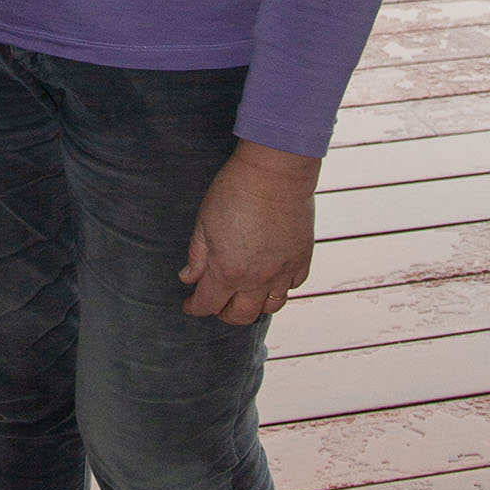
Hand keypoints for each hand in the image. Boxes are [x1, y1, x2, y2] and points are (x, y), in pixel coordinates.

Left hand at [179, 139, 318, 326]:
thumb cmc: (234, 192)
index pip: (207, 304)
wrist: (275, 173)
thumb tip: (187, 278)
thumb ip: (197, 256)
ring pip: (270, 308)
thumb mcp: (204, 223)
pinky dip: (280, 289)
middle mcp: (257, 279)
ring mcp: (283, 272)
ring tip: (244, 296)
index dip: (194, 307)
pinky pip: (292, 287)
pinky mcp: (302, 259)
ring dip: (254, 306)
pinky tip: (271, 279)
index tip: (189, 305)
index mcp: (227, 271)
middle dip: (223, 313)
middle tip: (216, 303)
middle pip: (240, 315)